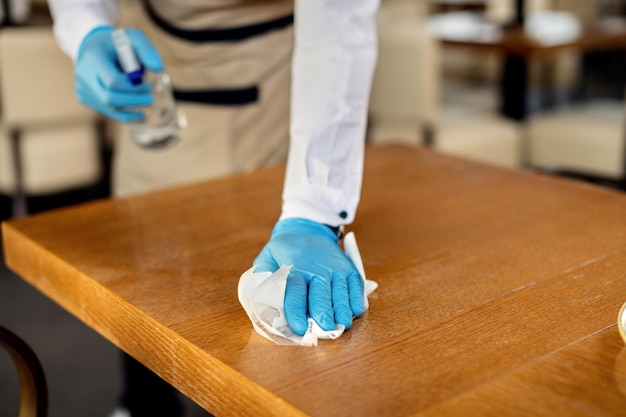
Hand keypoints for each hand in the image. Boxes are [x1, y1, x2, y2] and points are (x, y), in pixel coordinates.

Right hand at [75, 26, 163, 121]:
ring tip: (145, 102)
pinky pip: (106, 111)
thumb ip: (147, 51)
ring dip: (130, 108)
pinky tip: (138, 113)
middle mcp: (83, 74)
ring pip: (108, 107)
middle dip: (133, 101)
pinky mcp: (85, 98)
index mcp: (93, 57)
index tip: (147, 86)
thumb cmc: (117, 43)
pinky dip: (124, 114)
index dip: (133, 87)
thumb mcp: (133, 38)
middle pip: (108, 98)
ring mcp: (82, 88)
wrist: (94, 46)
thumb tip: (159, 69)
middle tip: (150, 99)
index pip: (112, 80)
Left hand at [254, 218, 363, 335]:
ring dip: (342, 309)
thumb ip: (264, 278)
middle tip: (327, 331)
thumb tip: (262, 301)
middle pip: (321, 293)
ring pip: (340, 290)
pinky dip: (357, 297)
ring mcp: (334, 268)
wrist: (307, 230)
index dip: (297, 310)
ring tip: (343, 326)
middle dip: (324, 313)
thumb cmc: (284, 251)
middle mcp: (317, 268)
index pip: (294, 291)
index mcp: (295, 268)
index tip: (300, 328)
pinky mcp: (348, 268)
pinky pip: (355, 283)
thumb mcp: (267, 258)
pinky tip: (356, 311)